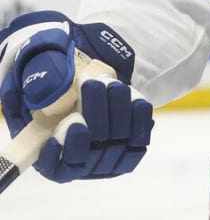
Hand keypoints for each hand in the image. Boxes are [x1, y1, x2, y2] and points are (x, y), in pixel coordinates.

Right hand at [0, 12, 151, 181]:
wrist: (87, 71)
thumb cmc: (55, 75)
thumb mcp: (40, 72)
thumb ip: (41, 78)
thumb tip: (52, 87)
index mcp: (48, 154)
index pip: (57, 167)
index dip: (63, 152)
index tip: (73, 123)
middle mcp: (79, 162)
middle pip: (91, 152)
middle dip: (95, 115)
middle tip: (94, 84)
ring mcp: (107, 157)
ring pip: (118, 145)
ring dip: (118, 113)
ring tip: (113, 85)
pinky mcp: (131, 147)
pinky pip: (140, 140)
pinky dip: (140, 119)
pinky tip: (135, 98)